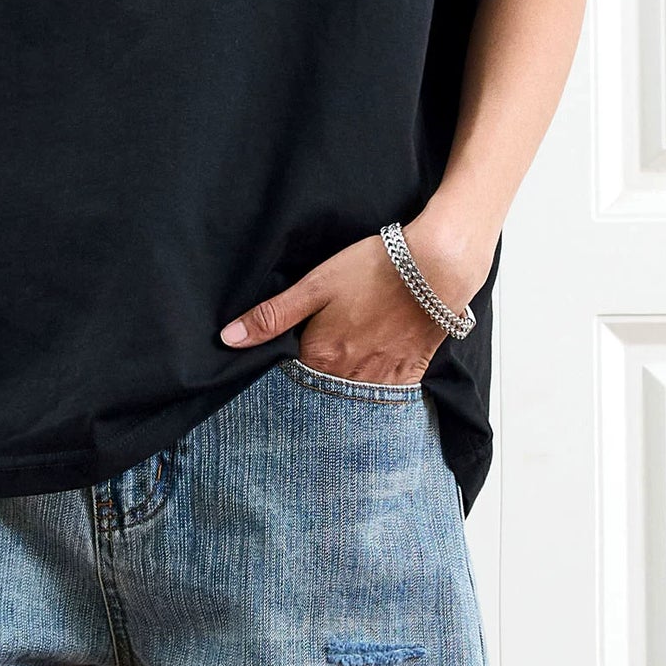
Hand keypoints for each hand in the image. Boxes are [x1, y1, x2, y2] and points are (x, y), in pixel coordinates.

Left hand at [219, 216, 491, 384]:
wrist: (437, 267)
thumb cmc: (374, 269)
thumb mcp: (315, 285)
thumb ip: (271, 316)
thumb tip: (228, 339)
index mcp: (320, 357)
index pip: (288, 379)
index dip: (282, 371)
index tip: (280, 365)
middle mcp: (348, 378)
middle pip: (319, 393)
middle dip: (311, 389)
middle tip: (314, 370)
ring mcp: (380, 380)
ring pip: (350, 398)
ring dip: (341, 392)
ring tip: (342, 372)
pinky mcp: (407, 375)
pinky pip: (384, 397)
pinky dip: (373, 392)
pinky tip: (369, 376)